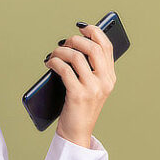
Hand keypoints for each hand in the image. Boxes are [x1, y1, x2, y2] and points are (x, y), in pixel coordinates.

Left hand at [44, 22, 116, 148]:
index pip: (107, 47)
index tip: (82, 27)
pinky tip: (49, 63)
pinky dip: (54, 62)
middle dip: (75, 40)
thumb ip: (90, 69)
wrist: (77, 132)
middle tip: (63, 43)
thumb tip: (74, 45)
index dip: (95, 32)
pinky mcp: (78, 94)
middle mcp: (105, 81)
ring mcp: (92, 88)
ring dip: (60, 51)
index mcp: (110, 77)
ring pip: (76, 57)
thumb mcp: (91, 87)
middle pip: (92, 48)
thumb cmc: (80, 107)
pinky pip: (64, 70)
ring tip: (52, 55)